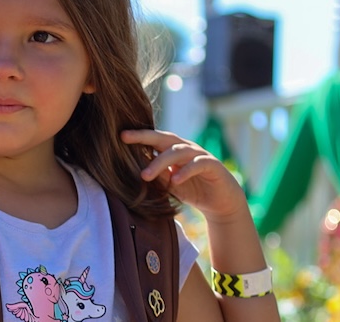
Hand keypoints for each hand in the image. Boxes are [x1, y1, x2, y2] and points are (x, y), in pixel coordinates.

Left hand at [121, 130, 249, 220]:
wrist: (220, 203)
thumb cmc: (191, 189)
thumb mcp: (169, 183)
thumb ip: (156, 174)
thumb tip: (133, 167)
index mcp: (174, 149)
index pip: (154, 139)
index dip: (138, 136)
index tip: (119, 135)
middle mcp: (186, 148)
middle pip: (164, 138)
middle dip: (144, 136)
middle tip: (124, 138)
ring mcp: (200, 155)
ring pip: (178, 151)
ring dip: (160, 162)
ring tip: (145, 175)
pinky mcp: (213, 165)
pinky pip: (197, 164)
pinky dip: (185, 171)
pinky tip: (175, 180)